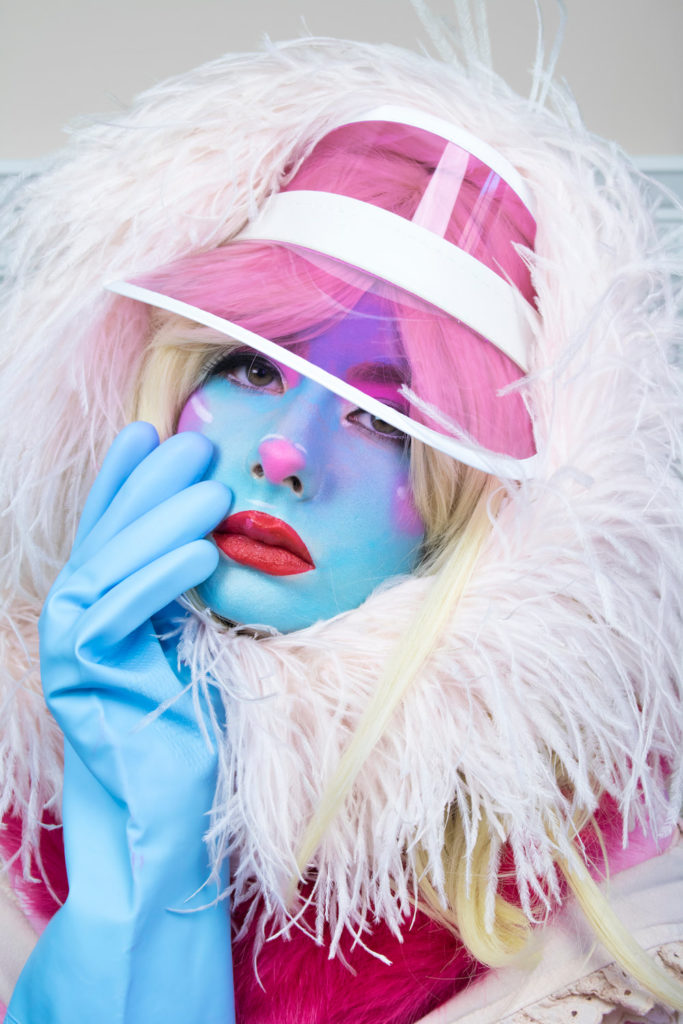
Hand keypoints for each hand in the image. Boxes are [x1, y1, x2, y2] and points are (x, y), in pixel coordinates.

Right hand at [8, 423, 235, 1022]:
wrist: (162, 821)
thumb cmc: (183, 734)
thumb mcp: (184, 646)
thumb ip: (178, 595)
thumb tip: (210, 535)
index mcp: (94, 612)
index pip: (106, 532)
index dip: (123, 480)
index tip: (154, 434)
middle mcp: (69, 625)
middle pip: (104, 538)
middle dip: (147, 485)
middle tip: (196, 445)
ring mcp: (67, 653)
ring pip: (107, 568)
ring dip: (161, 522)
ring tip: (215, 489)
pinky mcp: (82, 682)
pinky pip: (118, 616)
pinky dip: (160, 579)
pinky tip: (203, 553)